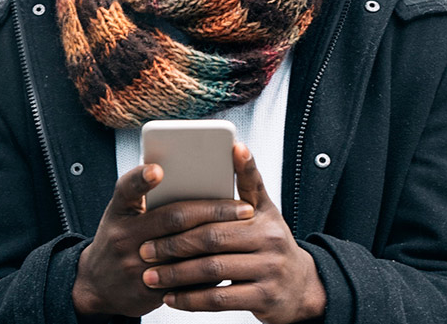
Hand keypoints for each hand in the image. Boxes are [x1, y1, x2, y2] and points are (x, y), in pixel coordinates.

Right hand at [73, 164, 255, 316]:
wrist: (97, 284)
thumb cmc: (122, 239)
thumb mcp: (124, 215)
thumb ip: (151, 199)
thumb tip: (201, 181)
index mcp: (120, 211)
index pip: (126, 190)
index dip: (140, 179)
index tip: (158, 170)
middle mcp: (123, 236)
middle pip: (173, 218)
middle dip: (213, 209)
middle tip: (244, 207)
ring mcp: (134, 265)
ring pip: (185, 250)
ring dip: (218, 238)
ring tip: (245, 230)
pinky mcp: (148, 290)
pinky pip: (187, 278)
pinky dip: (210, 267)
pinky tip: (231, 258)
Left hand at [138, 144, 326, 323]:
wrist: (301, 287)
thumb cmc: (270, 242)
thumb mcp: (265, 210)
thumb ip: (248, 181)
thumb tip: (236, 146)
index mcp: (264, 215)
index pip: (220, 210)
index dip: (190, 210)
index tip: (160, 211)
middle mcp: (270, 240)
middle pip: (212, 240)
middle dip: (174, 245)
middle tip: (146, 250)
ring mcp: (270, 271)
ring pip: (213, 271)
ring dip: (177, 275)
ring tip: (150, 276)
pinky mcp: (265, 298)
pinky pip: (221, 300)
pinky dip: (192, 300)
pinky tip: (171, 298)